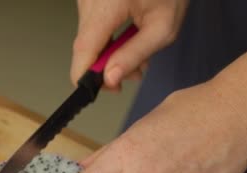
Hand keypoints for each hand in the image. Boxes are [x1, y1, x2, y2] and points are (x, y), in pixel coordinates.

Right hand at [72, 0, 188, 89]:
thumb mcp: (162, 27)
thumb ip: (135, 54)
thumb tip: (110, 79)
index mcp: (105, 6)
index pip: (83, 50)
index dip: (85, 75)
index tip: (100, 89)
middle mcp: (89, 1)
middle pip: (85, 48)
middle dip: (107, 67)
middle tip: (136, 71)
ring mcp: (86, 0)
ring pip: (89, 40)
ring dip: (109, 54)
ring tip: (137, 50)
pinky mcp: (88, 1)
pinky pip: (92, 29)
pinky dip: (108, 39)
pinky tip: (128, 37)